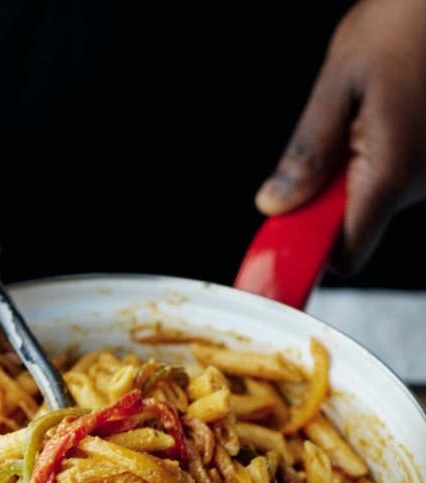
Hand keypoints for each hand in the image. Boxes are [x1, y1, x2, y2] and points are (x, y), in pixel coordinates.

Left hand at [255, 0, 425, 273]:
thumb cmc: (409, 20)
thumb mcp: (340, 82)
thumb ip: (307, 153)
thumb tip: (277, 203)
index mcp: (392, 173)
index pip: (345, 253)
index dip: (312, 246)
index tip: (288, 228)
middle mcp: (424, 183)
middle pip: (360, 224)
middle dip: (333, 194)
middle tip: (333, 137)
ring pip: (381, 197)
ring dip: (361, 167)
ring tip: (370, 110)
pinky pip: (403, 175)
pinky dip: (385, 153)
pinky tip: (391, 110)